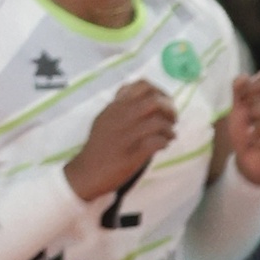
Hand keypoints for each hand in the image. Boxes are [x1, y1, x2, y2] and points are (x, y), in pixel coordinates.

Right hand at [65, 79, 179, 204]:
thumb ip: (122, 105)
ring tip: (169, 136)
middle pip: (154, 102)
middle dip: (169, 109)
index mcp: (115, 107)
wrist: (87, 173)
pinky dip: (164, 142)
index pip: (142, 86)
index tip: (164, 102)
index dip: (160, 92)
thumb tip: (142, 94)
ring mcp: (126, 136)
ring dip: (169, 129)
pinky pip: (156, 142)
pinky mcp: (132, 155)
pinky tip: (163, 146)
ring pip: (158, 122)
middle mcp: (121, 118)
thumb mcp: (106, 118)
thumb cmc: (99, 146)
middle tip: (172, 120)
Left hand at [222, 69, 259, 185]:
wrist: (246, 160)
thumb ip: (238, 93)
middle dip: (258, 108)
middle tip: (248, 119)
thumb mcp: (236, 111)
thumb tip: (243, 76)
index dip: (258, 83)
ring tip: (250, 133)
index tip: (245, 96)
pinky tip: (256, 142)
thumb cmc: (244, 132)